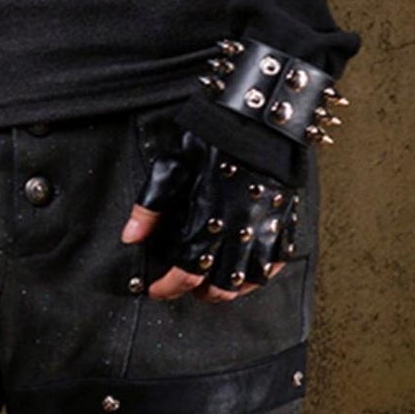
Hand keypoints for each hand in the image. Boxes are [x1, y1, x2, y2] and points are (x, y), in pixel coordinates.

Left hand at [118, 116, 301, 301]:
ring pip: (250, 280)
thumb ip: (148, 207)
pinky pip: (277, 260)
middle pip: (221, 286)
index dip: (168, 288)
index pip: (186, 274)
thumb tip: (131, 237)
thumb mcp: (170, 168)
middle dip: (201, 294)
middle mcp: (237, 232)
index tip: (158, 290)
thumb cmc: (213, 139)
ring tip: (218, 285)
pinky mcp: (283, 219)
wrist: (256, 119)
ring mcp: (263, 228)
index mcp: (207, 222)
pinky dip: (263, 272)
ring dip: (232, 289)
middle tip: (190, 289)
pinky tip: (251, 269)